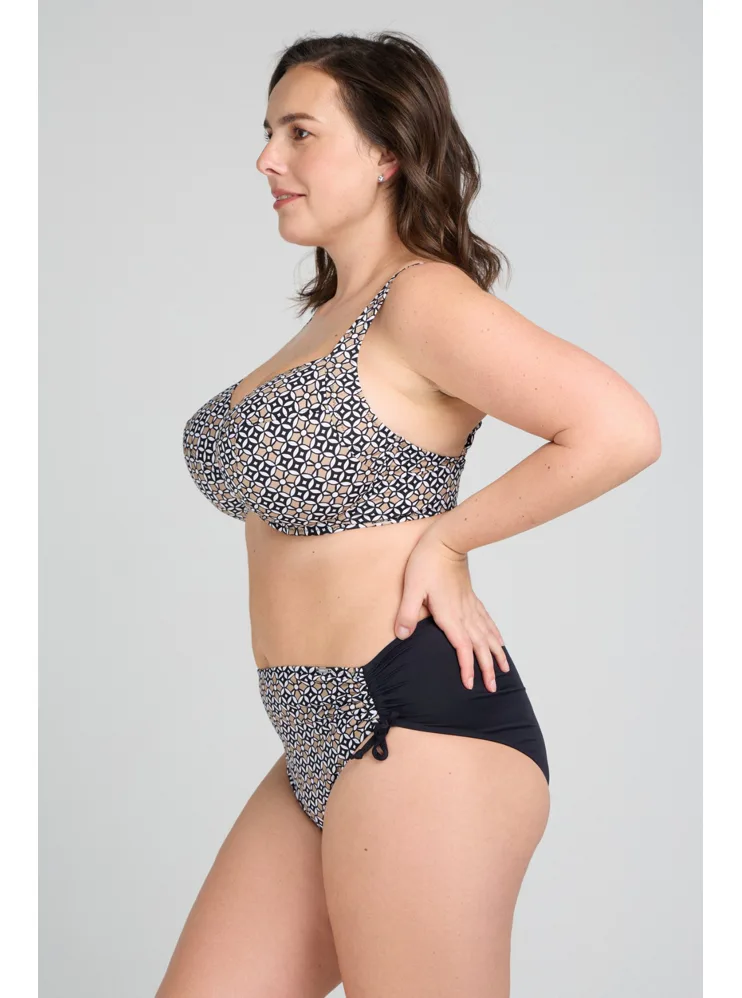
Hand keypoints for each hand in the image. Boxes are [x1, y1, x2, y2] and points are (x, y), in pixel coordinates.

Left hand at [394, 528, 509, 691]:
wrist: (446, 541)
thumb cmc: (427, 562)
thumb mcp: (412, 588)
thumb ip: (407, 613)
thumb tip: (402, 636)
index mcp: (450, 615)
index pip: (462, 647)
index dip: (467, 667)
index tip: (471, 685)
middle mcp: (464, 614)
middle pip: (480, 646)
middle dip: (487, 668)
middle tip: (492, 688)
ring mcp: (470, 606)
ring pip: (488, 635)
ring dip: (496, 654)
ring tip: (503, 670)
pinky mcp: (471, 598)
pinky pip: (487, 621)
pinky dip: (495, 634)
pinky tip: (499, 641)